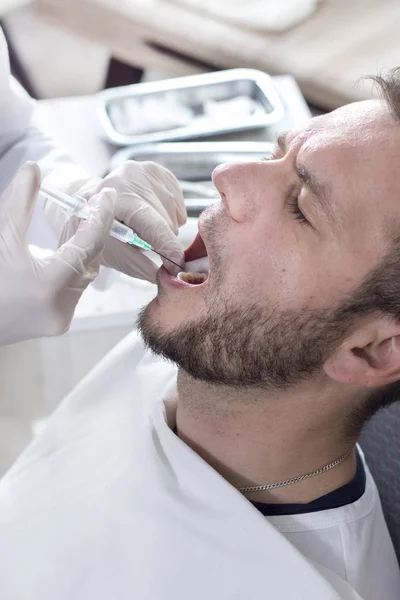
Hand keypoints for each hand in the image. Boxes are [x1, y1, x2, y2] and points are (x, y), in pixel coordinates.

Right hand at [0, 163, 115, 345]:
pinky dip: (72, 264)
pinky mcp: (56, 321)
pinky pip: (73, 287)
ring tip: (78, 218)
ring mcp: (60, 317)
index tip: (108, 195)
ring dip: (82, 247)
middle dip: (93, 230)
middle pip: (90, 259)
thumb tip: (33, 169)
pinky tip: (66, 245)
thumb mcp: (1, 239)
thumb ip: (19, 203)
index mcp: (51, 285)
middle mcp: (62, 306)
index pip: (90, 243)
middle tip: (93, 203)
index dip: (101, 216)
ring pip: (83, 274)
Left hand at [59, 161, 186, 282]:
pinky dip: (171, 215)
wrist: (89, 205)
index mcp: (117, 198)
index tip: (178, 265)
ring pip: (175, 214)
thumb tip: (163, 276)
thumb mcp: (111, 253)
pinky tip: (152, 215)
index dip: (169, 247)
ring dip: (166, 228)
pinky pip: (178, 203)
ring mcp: (146, 169)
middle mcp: (132, 176)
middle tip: (144, 243)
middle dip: (162, 240)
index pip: (153, 225)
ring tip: (143, 227)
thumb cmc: (98, 231)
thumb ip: (138, 265)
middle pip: (167, 222)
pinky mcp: (157, 170)